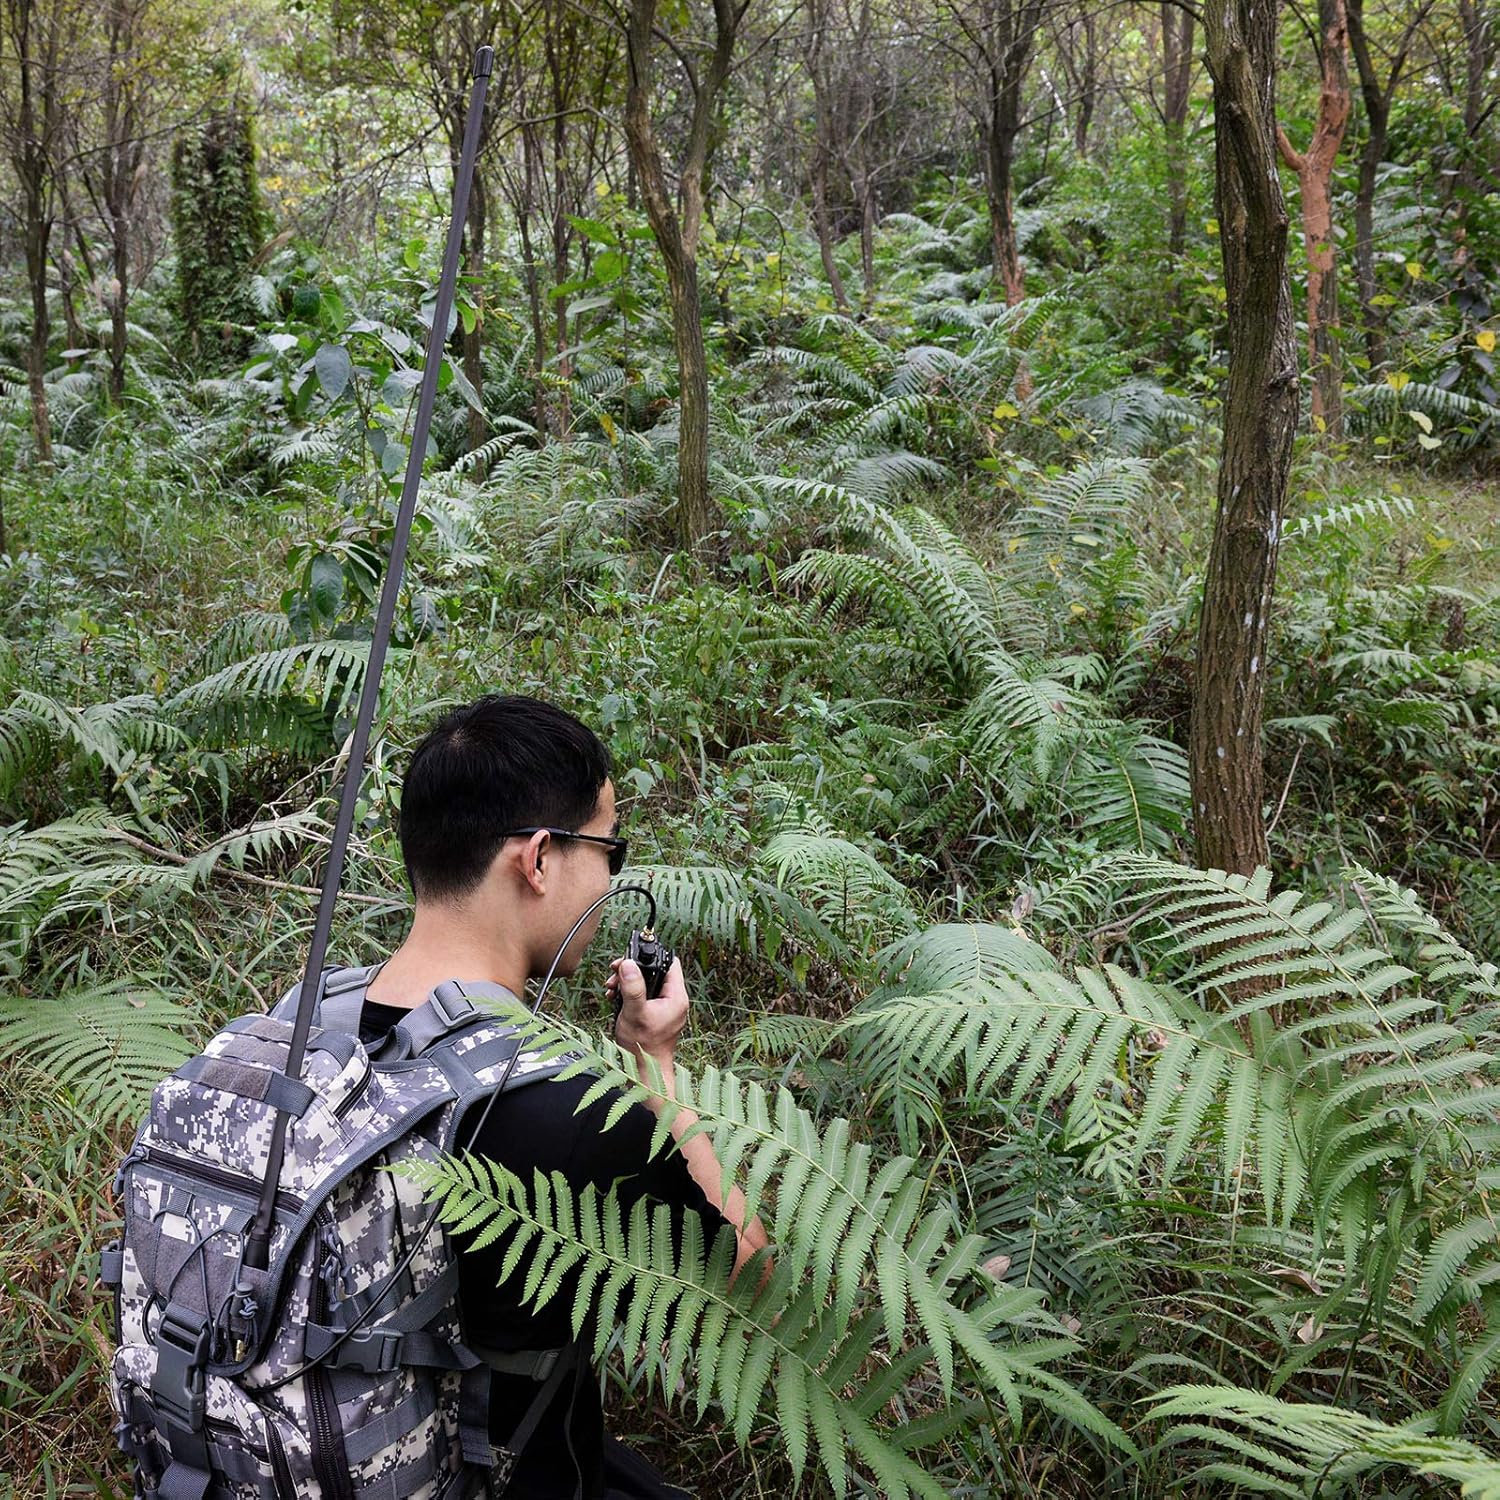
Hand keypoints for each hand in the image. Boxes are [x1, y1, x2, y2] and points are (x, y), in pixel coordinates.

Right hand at [607, 954, 687, 1068]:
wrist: (644, 1072)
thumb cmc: (643, 1047)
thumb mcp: (635, 1012)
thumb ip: (632, 987)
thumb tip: (628, 964)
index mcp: (676, 997)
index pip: (669, 963)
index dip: (650, 956)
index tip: (630, 958)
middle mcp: (674, 1000)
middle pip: (654, 972)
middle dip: (632, 970)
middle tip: (614, 973)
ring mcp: (665, 1008)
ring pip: (646, 984)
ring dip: (627, 983)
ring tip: (611, 988)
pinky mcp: (655, 1015)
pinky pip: (643, 997)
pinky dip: (628, 995)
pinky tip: (614, 998)